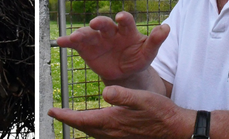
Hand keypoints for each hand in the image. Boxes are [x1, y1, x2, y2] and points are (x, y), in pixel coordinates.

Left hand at [48, 85, 192, 138]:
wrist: (176, 128)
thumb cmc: (160, 112)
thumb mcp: (142, 98)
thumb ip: (123, 95)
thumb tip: (105, 93)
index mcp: (112, 121)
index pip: (82, 120)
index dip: (65, 116)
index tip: (52, 112)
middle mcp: (112, 133)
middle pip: (84, 128)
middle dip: (70, 121)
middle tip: (58, 114)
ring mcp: (119, 137)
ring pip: (93, 132)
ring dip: (82, 125)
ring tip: (74, 118)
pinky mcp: (125, 138)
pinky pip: (103, 135)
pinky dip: (94, 129)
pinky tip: (98, 123)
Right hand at [57, 11, 169, 82]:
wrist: (124, 74)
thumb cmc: (138, 59)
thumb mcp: (148, 53)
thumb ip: (155, 41)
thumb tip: (166, 28)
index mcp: (126, 30)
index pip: (125, 20)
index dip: (123, 18)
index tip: (120, 18)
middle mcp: (110, 31)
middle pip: (104, 23)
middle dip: (99, 22)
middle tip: (95, 24)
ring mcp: (97, 39)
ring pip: (87, 33)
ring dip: (80, 33)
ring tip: (74, 37)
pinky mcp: (85, 48)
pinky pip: (76, 43)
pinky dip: (67, 41)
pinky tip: (60, 42)